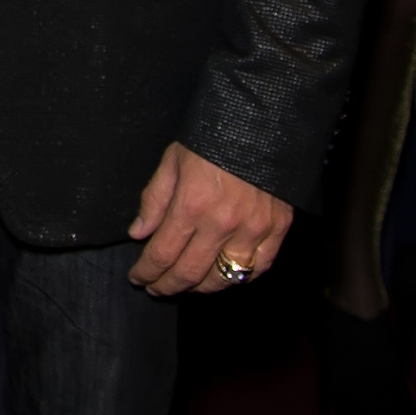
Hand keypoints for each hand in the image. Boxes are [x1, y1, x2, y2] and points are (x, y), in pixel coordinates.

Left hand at [128, 141, 290, 294]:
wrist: (259, 125)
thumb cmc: (210, 140)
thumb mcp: (171, 162)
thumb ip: (154, 200)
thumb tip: (138, 233)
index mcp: (190, 205)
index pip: (162, 253)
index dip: (147, 271)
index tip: (138, 277)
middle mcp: (222, 224)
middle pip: (190, 272)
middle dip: (168, 285)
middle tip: (155, 288)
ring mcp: (253, 230)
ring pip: (224, 278)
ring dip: (201, 288)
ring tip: (186, 286)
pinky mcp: (278, 230)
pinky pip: (258, 268)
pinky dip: (239, 279)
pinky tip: (223, 277)